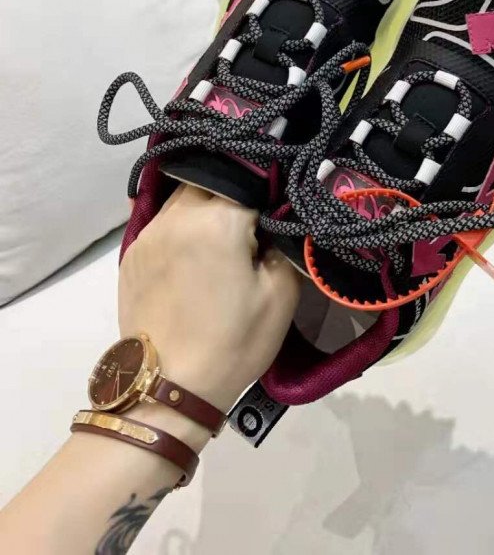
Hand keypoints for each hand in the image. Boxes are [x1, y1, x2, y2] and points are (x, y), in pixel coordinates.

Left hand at [118, 184, 299, 416]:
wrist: (169, 388)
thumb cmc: (232, 342)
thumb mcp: (280, 295)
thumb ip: (285, 243)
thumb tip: (280, 220)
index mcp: (217, 219)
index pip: (250, 180)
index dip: (269, 192)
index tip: (280, 210)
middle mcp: (177, 215)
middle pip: (212, 180)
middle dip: (235, 193)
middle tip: (254, 222)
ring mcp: (149, 233)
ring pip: (183, 196)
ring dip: (206, 205)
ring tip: (224, 236)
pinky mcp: (132, 254)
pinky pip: (163, 221)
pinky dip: (183, 226)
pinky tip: (196, 252)